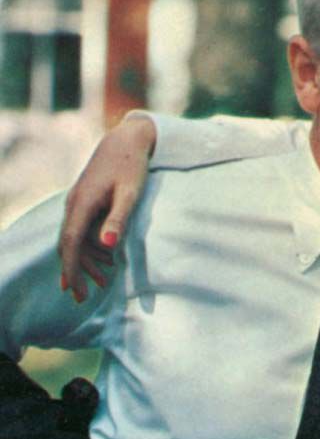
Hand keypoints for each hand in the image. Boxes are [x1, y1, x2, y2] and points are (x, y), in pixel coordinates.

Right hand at [59, 115, 156, 303]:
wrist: (127, 140)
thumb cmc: (132, 167)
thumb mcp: (130, 194)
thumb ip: (118, 220)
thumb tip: (108, 247)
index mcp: (83, 204)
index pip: (71, 243)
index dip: (70, 268)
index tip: (71, 290)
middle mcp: (75, 204)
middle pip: (68, 244)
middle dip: (73, 272)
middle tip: (81, 298)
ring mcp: (78, 202)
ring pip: (74, 239)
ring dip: (84, 262)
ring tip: (99, 284)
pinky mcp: (86, 201)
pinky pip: (82, 230)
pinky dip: (90, 248)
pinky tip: (106, 261)